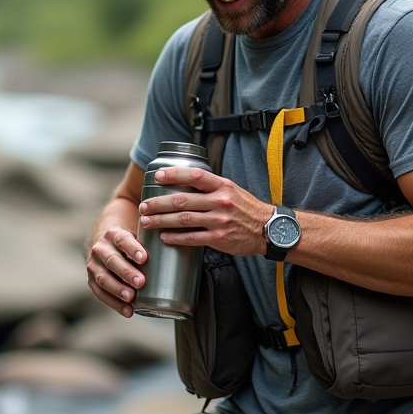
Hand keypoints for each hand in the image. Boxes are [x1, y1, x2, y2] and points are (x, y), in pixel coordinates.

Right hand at [86, 224, 146, 317]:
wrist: (106, 246)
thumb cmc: (130, 243)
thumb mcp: (138, 236)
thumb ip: (154, 239)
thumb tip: (183, 244)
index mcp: (113, 234)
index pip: (122, 239)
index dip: (132, 249)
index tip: (144, 258)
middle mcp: (101, 248)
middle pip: (112, 260)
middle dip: (126, 272)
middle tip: (141, 282)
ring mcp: (94, 265)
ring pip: (103, 278)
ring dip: (117, 289)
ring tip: (131, 298)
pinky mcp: (92, 281)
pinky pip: (101, 294)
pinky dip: (114, 303)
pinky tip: (128, 311)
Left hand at [138, 167, 270, 256]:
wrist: (268, 229)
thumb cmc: (246, 208)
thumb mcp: (232, 190)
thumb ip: (210, 186)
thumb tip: (183, 181)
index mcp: (223, 186)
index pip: (195, 176)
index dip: (174, 174)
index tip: (157, 176)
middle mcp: (221, 201)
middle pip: (182, 200)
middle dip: (158, 203)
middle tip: (144, 206)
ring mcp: (219, 221)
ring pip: (184, 219)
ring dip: (161, 221)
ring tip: (146, 222)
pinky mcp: (219, 239)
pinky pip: (192, 238)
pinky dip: (175, 237)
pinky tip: (163, 237)